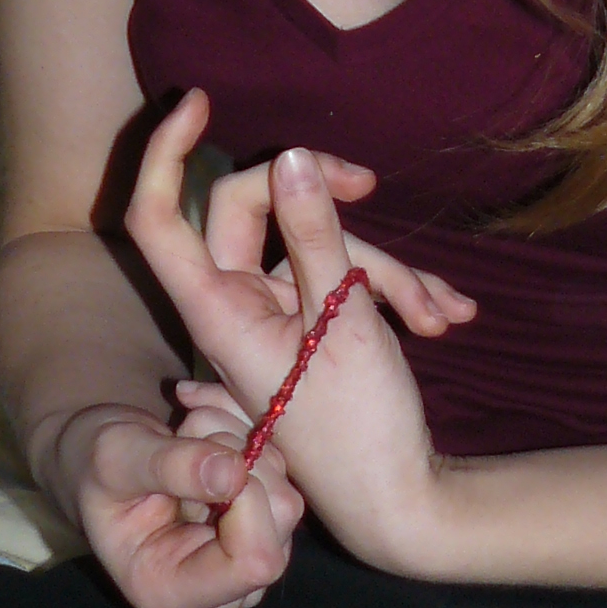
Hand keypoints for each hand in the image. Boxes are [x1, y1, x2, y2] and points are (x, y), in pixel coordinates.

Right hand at [46, 397, 303, 607]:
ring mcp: (246, 561)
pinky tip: (207, 427)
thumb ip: (168, 466)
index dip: (245, 499)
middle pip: (280, 524)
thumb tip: (233, 473)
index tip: (205, 455)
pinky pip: (285, 475)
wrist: (104, 459)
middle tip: (187, 427)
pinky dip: (252, 435)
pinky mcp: (265, 529)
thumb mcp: (115, 458)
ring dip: (243, 441)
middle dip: (240, 458)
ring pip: (286, 496)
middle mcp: (219, 592)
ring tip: (189, 426)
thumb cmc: (96, 467)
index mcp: (172, 594)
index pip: (254, 562)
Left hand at [125, 91, 471, 573]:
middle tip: (374, 186)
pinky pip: (343, 280)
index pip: (160, 217)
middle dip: (331, 208)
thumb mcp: (342, 321)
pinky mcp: (312, 325)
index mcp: (216, 308)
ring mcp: (274, 315)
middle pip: (261, 214)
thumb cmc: (359, 425)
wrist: (399, 505)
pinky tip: (446, 317)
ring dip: (386, 269)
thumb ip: (314, 236)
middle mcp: (235, 305)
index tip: (200, 102)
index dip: (167, 155)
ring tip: (441, 315)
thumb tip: (292, 157)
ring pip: (318, 247)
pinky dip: (394, 292)